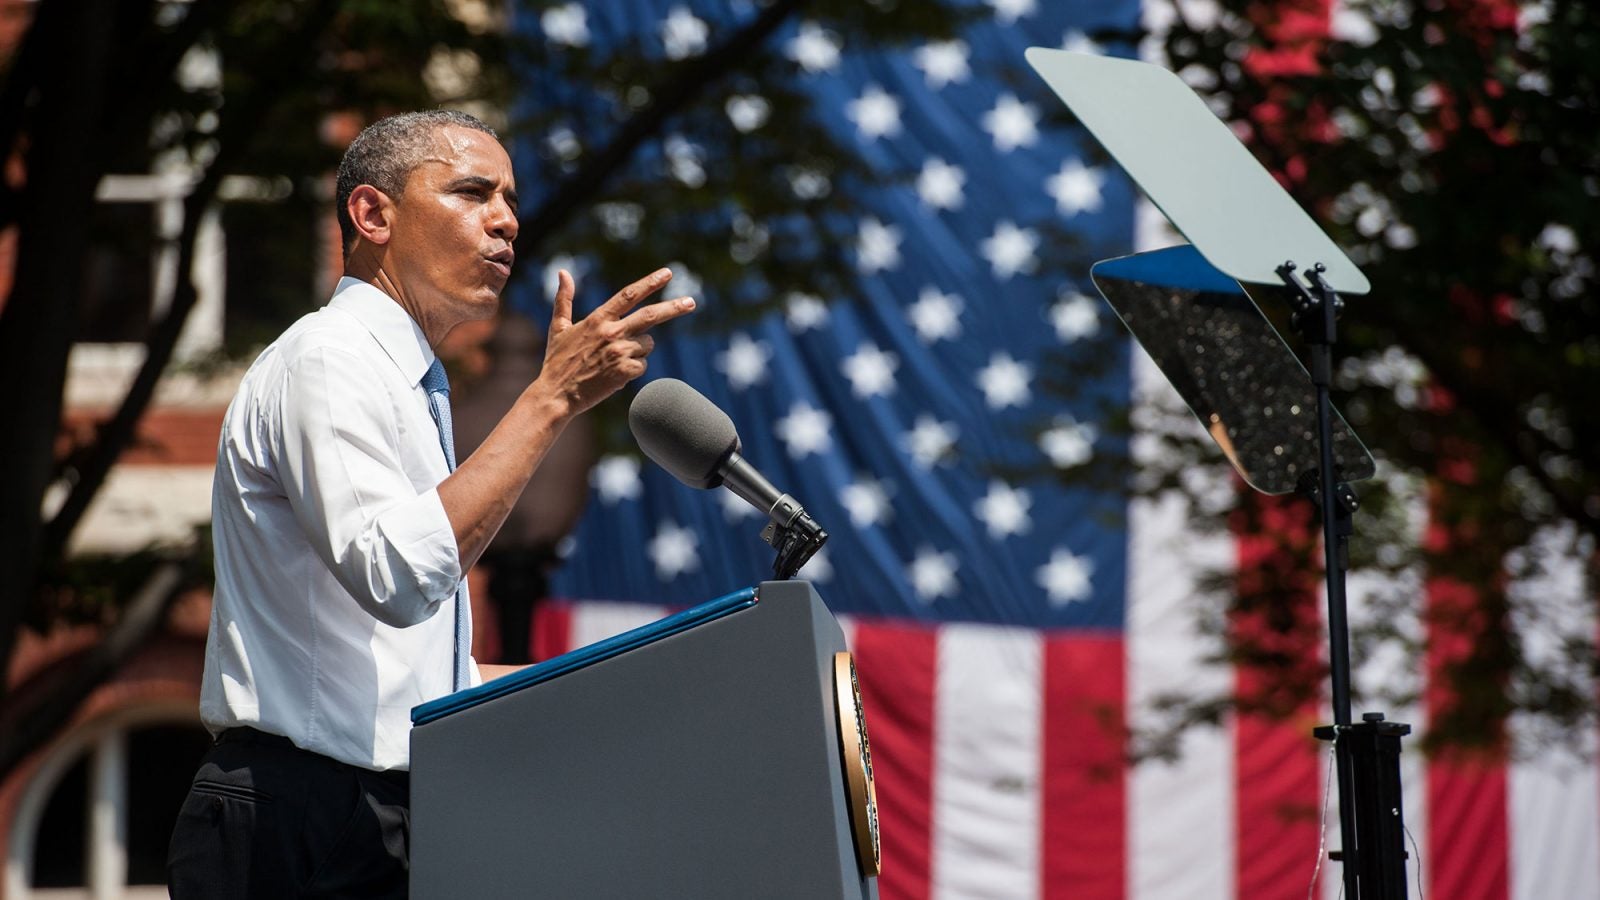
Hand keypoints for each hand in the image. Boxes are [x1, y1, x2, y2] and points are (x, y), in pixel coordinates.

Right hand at [533, 267, 696, 417]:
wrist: (556, 394)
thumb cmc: (557, 361)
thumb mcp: (558, 327)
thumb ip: (563, 299)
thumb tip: (562, 272)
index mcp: (598, 319)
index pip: (629, 295)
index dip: (650, 282)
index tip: (667, 273)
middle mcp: (611, 332)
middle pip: (651, 316)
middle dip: (674, 307)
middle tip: (691, 302)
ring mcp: (619, 352)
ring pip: (647, 345)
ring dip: (638, 351)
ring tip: (613, 360)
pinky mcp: (624, 372)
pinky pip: (643, 366)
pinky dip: (634, 369)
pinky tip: (615, 374)